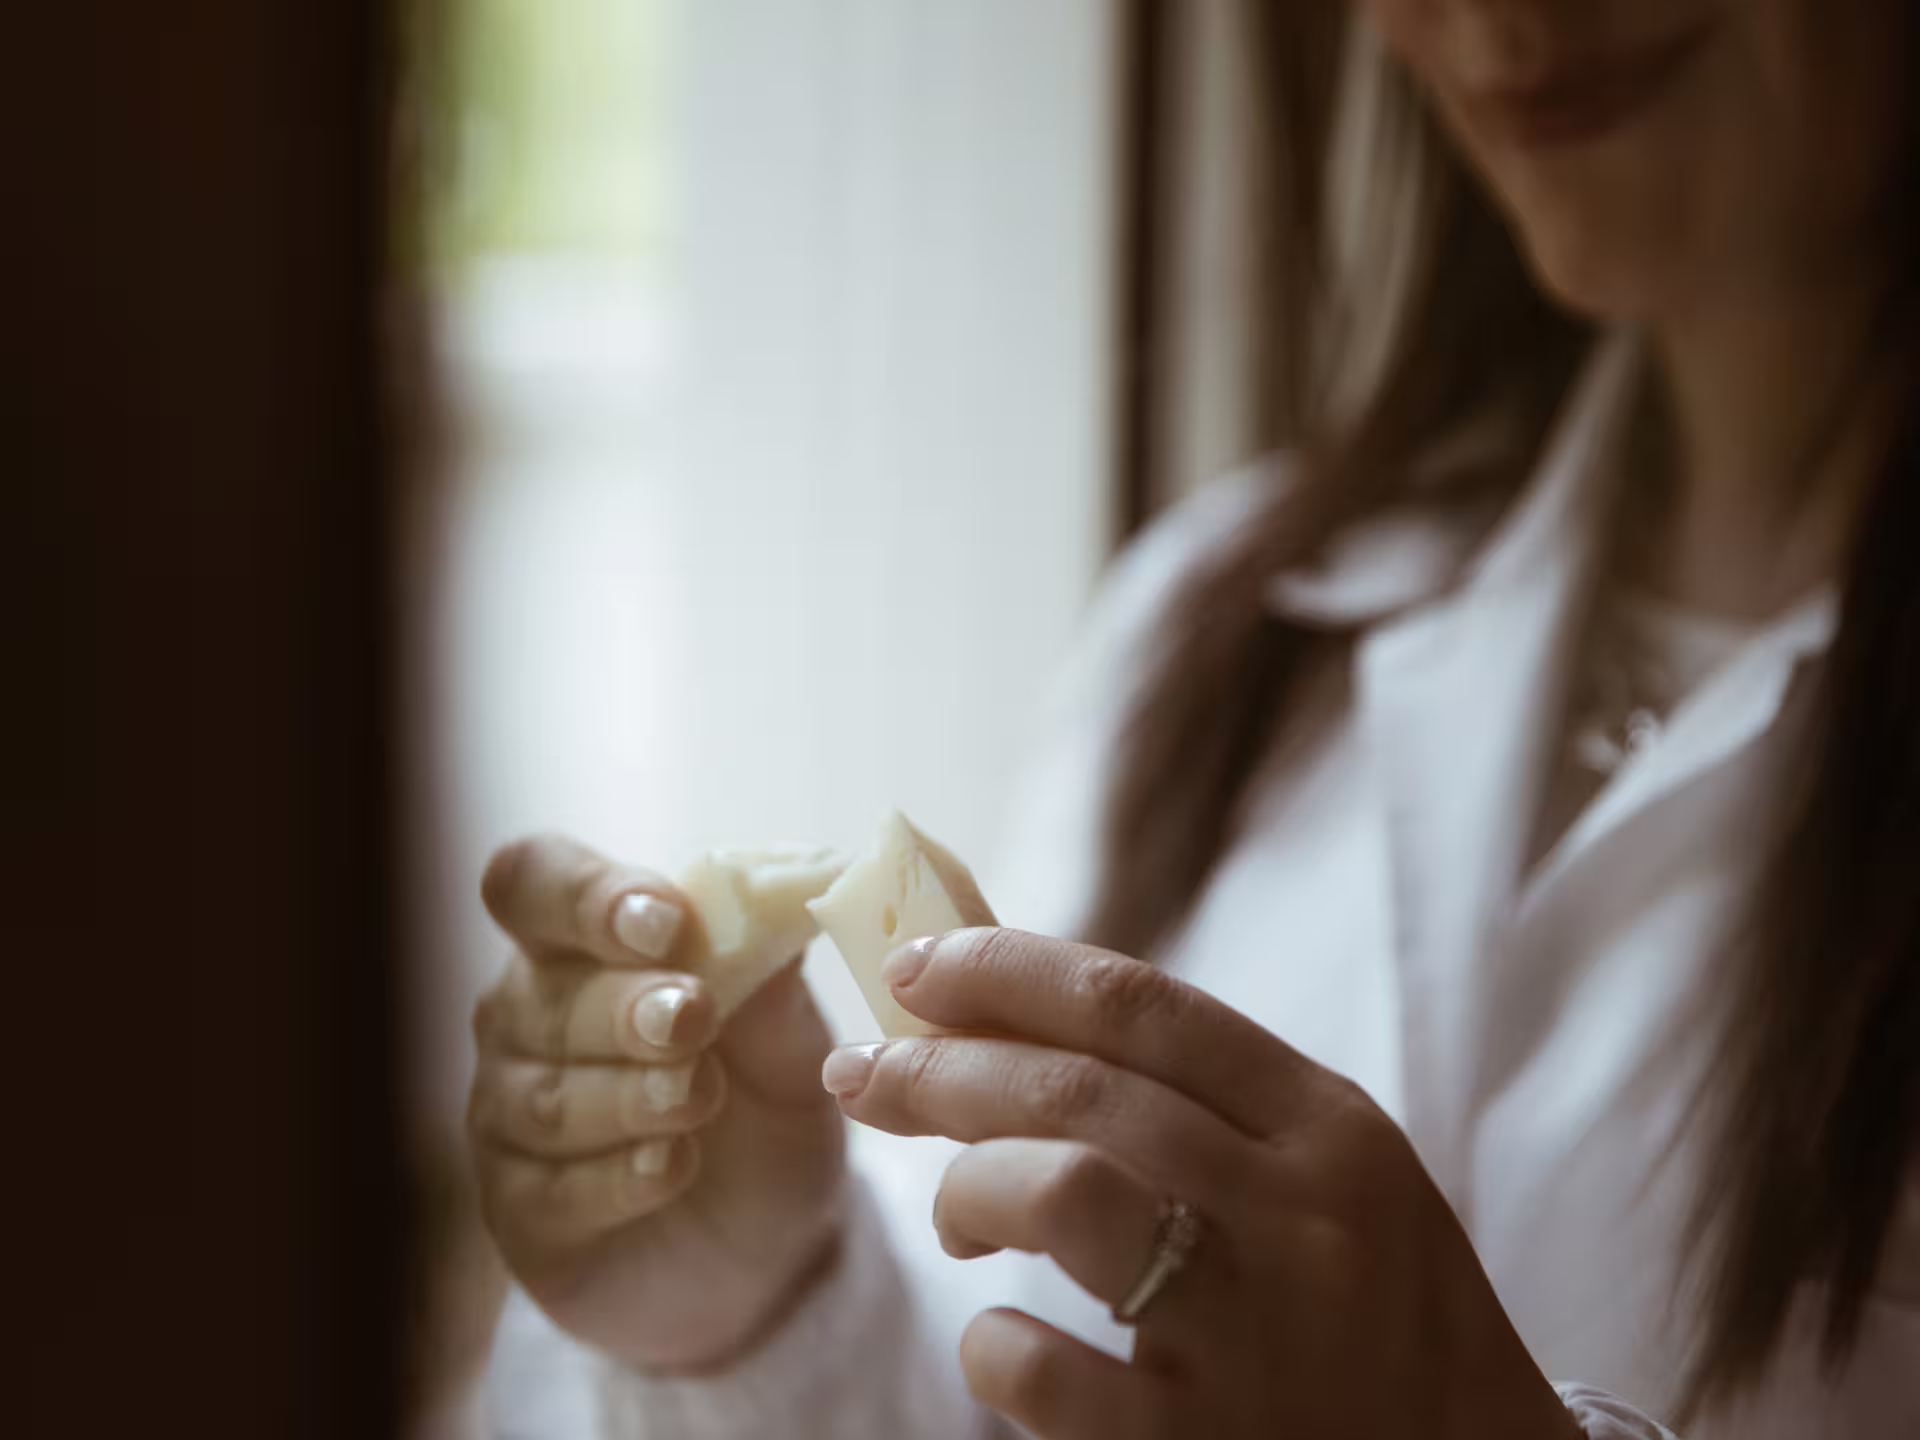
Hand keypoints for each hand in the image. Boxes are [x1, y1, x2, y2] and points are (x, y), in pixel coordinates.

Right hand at [469, 835, 845, 1371]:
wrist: (774, 1244)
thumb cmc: (764, 1108)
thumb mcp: (789, 1040)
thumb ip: (770, 977)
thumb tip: (768, 901)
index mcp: (581, 943)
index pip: (535, 883)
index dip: (586, 896)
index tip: (666, 923)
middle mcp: (525, 1018)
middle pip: (541, 996)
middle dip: (624, 1006)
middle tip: (694, 1016)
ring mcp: (507, 1116)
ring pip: (542, 1097)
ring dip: (628, 1094)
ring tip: (700, 1097)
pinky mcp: (517, 1211)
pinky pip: (548, 1190)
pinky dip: (616, 1179)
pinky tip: (671, 1169)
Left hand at [822, 929, 1585, 1439]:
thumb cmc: (1375, 1315)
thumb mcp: (1326, 1178)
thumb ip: (1202, 1100)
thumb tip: (1013, 1017)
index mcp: (1329, 1126)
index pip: (1143, 1005)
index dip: (1007, 972)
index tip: (916, 968)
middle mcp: (1300, 1213)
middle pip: (1080, 1085)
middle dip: (942, 1066)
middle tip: (864, 1071)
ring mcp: (1257, 1332)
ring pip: (1063, 1189)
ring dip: (969, 1184)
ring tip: (953, 1215)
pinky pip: (1045, 1369)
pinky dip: (992, 1346)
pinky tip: (1001, 1345)